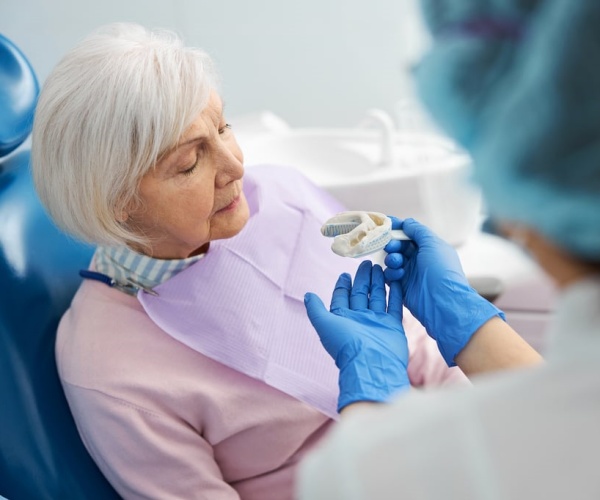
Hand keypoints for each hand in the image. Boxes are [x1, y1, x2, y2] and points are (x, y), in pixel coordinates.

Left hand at [304, 261, 409, 411]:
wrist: (372, 364)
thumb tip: (307, 295)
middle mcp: (359, 319)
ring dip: (377, 282)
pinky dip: (394, 293)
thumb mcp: (325, 324)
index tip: (345, 273)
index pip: (342, 297)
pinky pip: (394, 305)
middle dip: (362, 278)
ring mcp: (376, 321)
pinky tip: (394, 280)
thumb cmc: (346, 344)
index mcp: (342, 319)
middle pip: (360, 294)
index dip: (343, 285)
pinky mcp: (392, 325)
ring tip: (380, 266)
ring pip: (377, 297)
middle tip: (367, 262)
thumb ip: (316, 309)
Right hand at [384, 217, 503, 365]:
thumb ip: (417, 231)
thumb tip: (406, 222)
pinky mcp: (402, 286)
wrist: (442, 302)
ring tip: (397, 263)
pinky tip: (398, 276)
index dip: (398, 228)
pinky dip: (392, 273)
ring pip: (392, 260)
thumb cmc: (441, 270)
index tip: (385, 223)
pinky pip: (390, 275)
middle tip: (391, 246)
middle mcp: (419, 259)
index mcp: (429, 247)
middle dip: (393, 244)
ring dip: (392, 258)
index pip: (410, 233)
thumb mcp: (432, 244)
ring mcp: (410, 273)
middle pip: (399, 246)